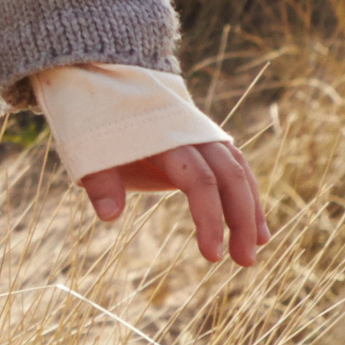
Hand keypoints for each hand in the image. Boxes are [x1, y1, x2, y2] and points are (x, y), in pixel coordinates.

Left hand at [80, 138, 270, 265]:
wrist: (107, 82)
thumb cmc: (95, 124)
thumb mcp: (89, 150)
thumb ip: (101, 181)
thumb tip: (110, 215)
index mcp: (166, 139)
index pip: (200, 181)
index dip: (210, 219)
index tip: (212, 255)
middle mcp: (193, 134)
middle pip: (230, 177)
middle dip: (241, 220)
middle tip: (244, 262)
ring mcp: (204, 135)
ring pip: (238, 172)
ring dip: (250, 211)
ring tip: (253, 251)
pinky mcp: (206, 141)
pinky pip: (236, 168)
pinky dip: (247, 196)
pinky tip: (255, 227)